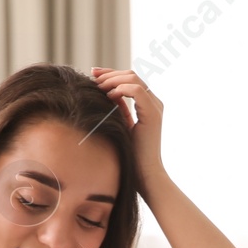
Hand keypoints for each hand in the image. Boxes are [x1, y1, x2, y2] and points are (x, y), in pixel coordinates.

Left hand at [91, 66, 165, 199]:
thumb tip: (107, 93)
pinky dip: (120, 89)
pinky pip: (136, 91)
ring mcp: (155, 107)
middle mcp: (154, 103)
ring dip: (113, 80)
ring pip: (133, 79)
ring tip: (99, 87)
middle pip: (131, 74)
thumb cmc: (131, 155)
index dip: (111, 74)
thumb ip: (118, 108)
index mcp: (148, 105)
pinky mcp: (152, 114)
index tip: (93, 74)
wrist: (144, 174)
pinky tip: (108, 96)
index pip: (130, 79)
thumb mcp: (121, 125)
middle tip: (92, 76)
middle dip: (110, 73)